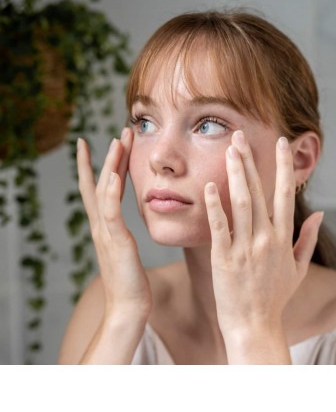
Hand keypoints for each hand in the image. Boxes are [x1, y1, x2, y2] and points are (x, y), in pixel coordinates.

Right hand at [77, 128, 151, 320]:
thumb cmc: (130, 282)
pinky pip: (111, 212)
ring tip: (119, 141)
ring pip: (104, 190)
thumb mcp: (125, 251)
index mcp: (105, 226)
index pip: (100, 189)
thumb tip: (124, 229)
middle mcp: (101, 225)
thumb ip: (122, 236)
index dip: (101, 165)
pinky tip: (113, 174)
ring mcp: (106, 232)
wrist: (128, 308)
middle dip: (110, 156)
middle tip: (120, 132)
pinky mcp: (116, 241)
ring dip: (111, 164)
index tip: (107, 143)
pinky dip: (109, 191)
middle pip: (101, 182)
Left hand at [204, 131, 322, 356]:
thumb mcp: (298, 269)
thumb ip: (308, 240)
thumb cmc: (275, 297)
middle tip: (240, 137)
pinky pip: (220, 227)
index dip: (283, 167)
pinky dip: (215, 206)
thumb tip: (320, 215)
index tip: (280, 144)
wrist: (254, 326)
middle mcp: (266, 239)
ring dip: (235, 175)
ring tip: (229, 150)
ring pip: (241, 203)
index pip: (285, 195)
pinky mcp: (224, 258)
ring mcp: (245, 248)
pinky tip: (209, 186)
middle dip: (251, 161)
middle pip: (259, 192)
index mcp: (283, 239)